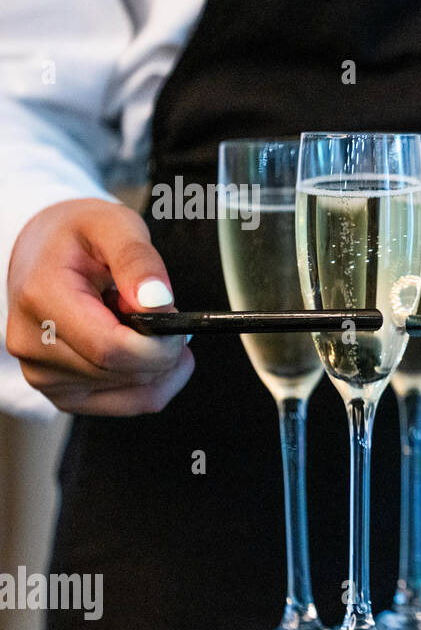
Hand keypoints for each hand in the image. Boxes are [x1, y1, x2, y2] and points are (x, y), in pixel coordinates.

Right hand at [5, 198, 192, 413]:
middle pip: (126, 372)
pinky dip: (154, 381)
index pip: (111, 349)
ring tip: (139, 324)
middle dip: (163, 348)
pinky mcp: (62, 394)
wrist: (44, 251)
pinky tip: (145, 350)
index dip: (159, 344)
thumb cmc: (78, 236)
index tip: (177, 323)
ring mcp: (44, 375)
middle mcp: (33, 345)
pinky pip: (130, 404)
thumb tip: (157, 302)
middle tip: (160, 314)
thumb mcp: (113, 225)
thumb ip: (138, 260)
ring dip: (158, 363)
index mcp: (42, 300)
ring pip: (135, 393)